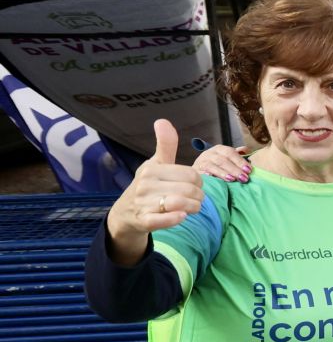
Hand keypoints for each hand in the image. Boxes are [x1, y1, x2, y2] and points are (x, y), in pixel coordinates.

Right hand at [108, 119, 205, 243]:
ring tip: (191, 208)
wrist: (125, 212)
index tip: (194, 186)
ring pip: (181, 204)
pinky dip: (177, 218)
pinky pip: (165, 220)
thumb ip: (165, 145)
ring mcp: (143, 203)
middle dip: (199, 197)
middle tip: (195, 200)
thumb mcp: (156, 163)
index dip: (199, 182)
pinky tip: (181, 216)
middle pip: (189, 190)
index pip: (191, 174)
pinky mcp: (144, 221)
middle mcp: (146, 184)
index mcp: (152, 169)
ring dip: (193, 208)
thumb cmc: (148, 185)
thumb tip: (162, 121)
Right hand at [191, 143, 250, 181]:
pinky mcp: (196, 170)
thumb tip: (247, 150)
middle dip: (235, 169)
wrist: (197, 171)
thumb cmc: (216, 165)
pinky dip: (212, 175)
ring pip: (214, 165)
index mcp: (219, 149)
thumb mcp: (226, 158)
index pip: (231, 152)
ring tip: (233, 180)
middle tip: (244, 178)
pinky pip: (204, 172)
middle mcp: (210, 153)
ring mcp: (202, 161)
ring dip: (224, 173)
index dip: (240, 161)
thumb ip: (237, 155)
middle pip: (223, 159)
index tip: (249, 170)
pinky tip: (218, 181)